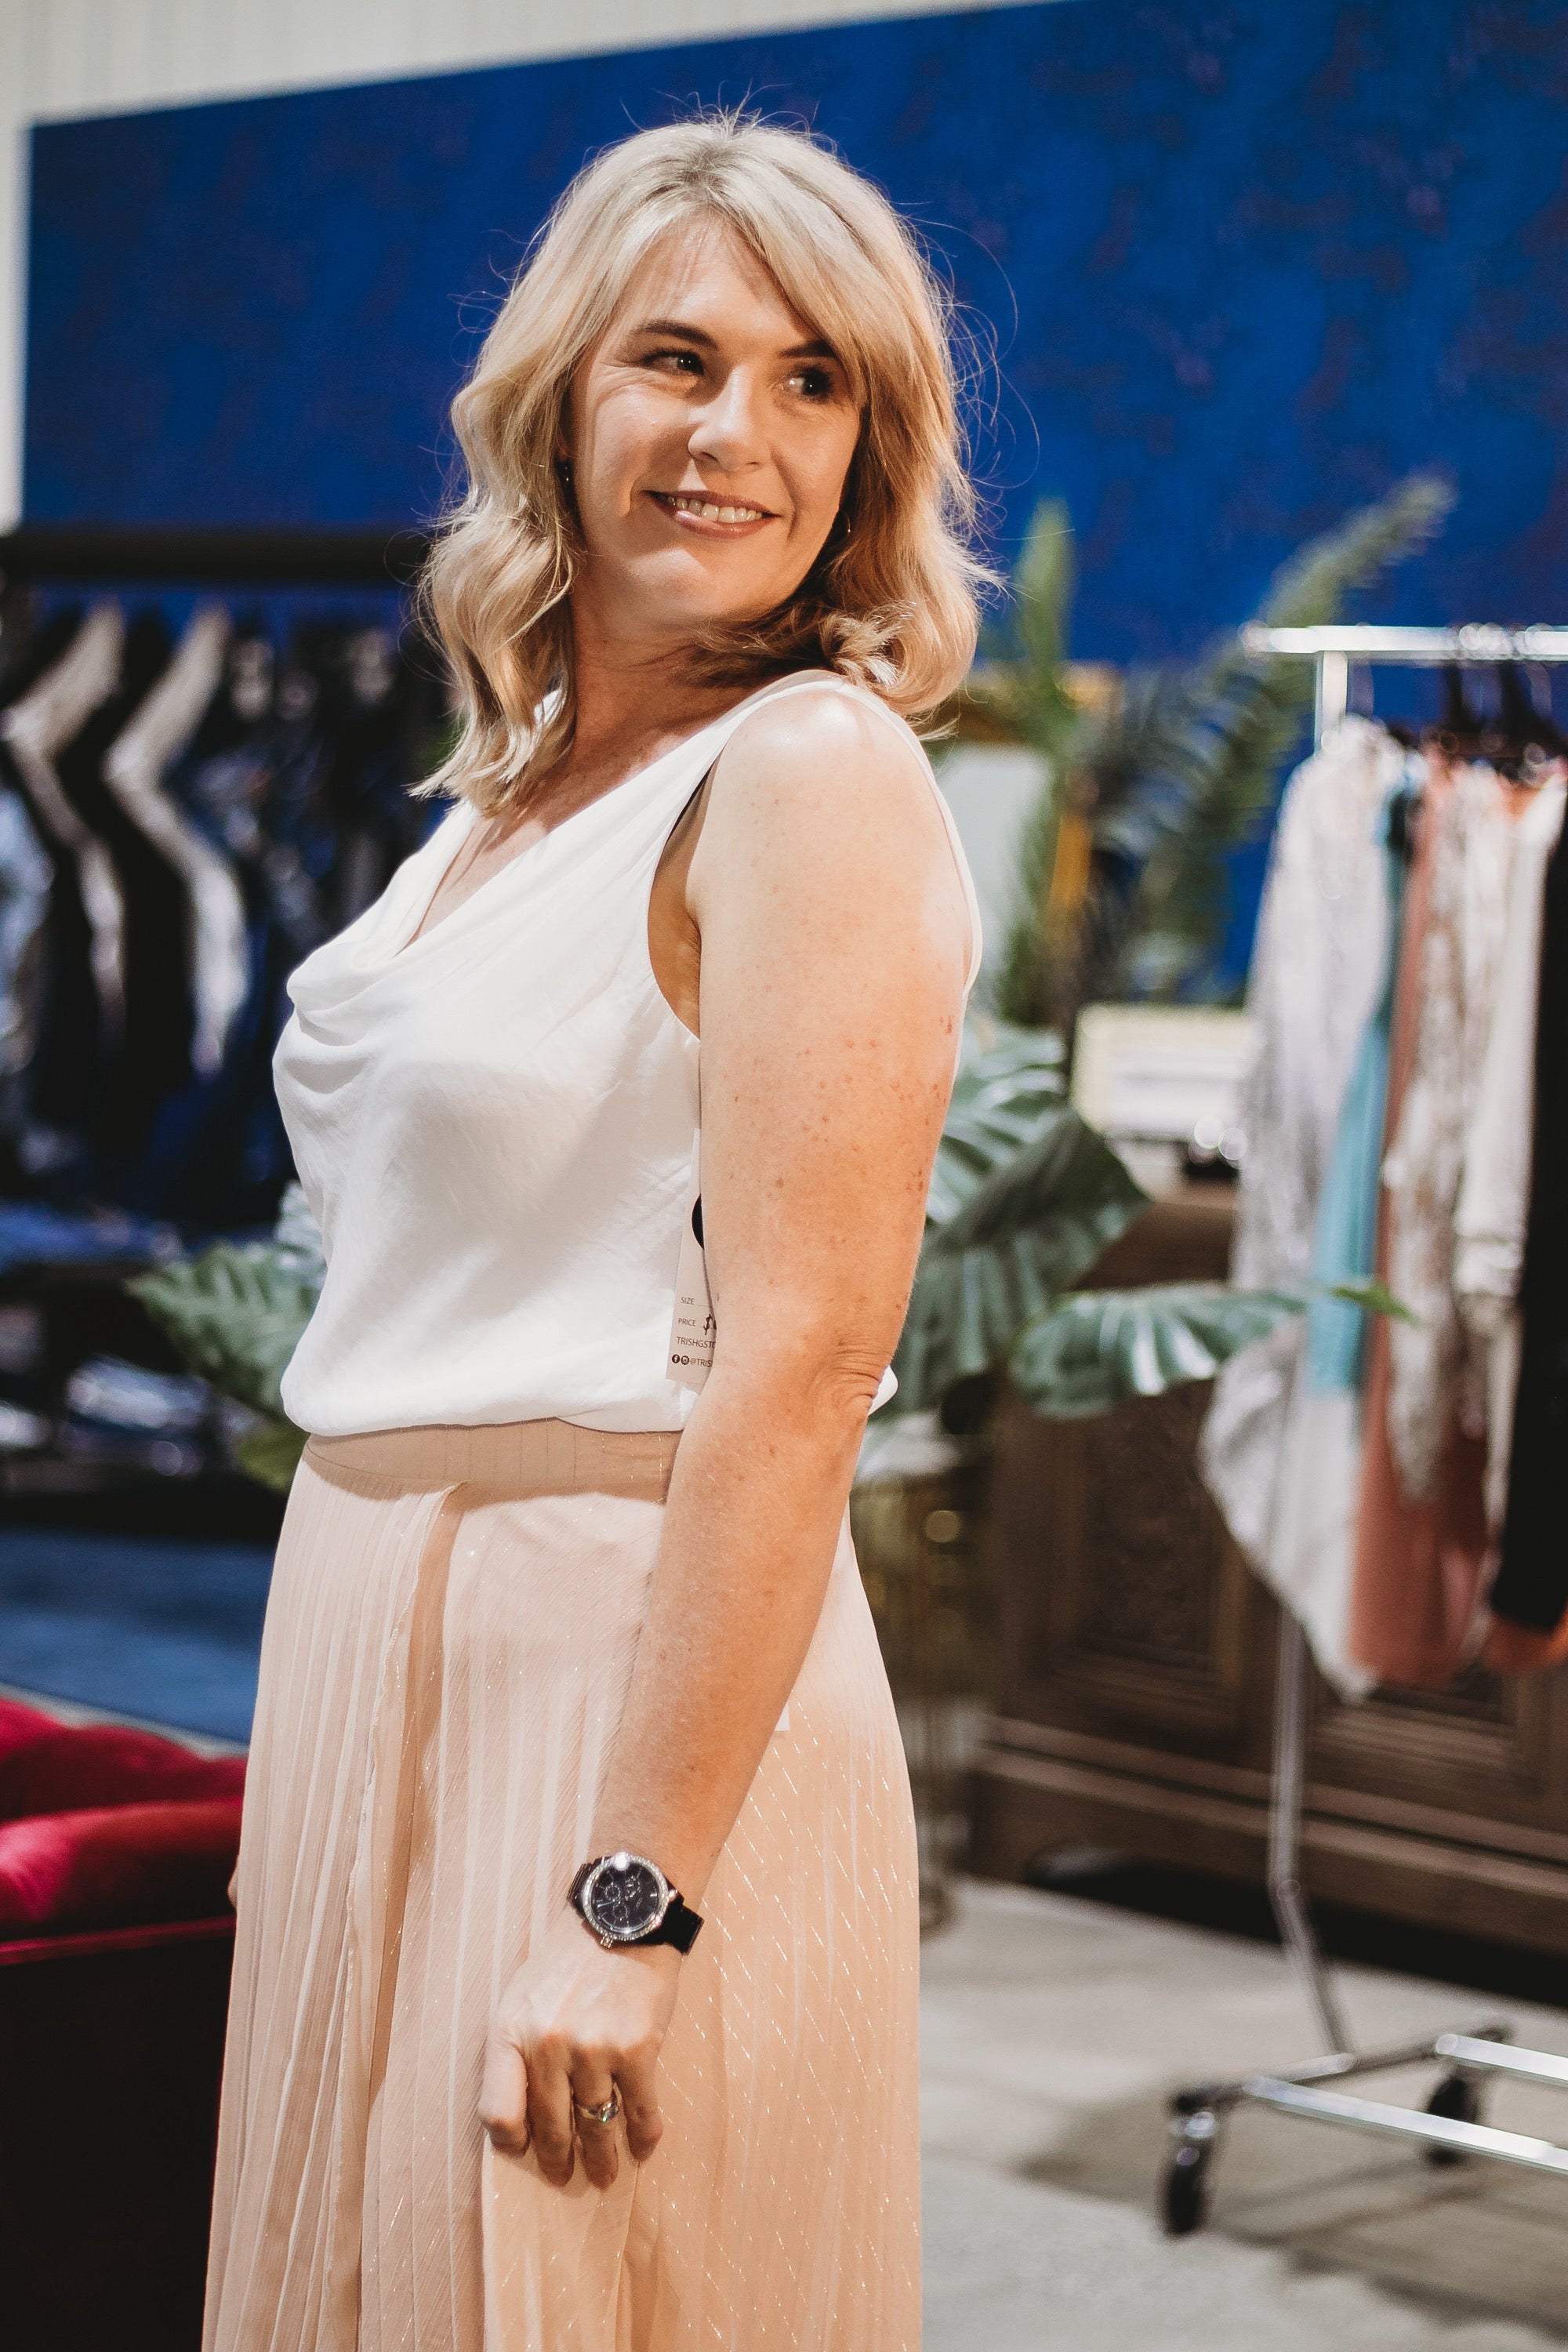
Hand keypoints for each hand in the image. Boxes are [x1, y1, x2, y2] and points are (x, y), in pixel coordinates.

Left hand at [479, 1911, 681, 2188]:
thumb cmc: (569, 1958)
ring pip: (595, 2125)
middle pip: (550, 2127)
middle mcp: (547, 2046)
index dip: (510, 2141)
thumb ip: (516, 2048)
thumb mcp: (523, 1995)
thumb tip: (519, 2112)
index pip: (497, 2112)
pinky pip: (639, 2110)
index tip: (524, 2150)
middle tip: (566, 2177)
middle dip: (560, 2160)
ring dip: (602, 2158)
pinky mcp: (636, 2050)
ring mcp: (593, 2050)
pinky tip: (643, 2148)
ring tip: (605, 2174)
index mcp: (511, 2032)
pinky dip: (642, 2136)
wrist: (623, 1916)